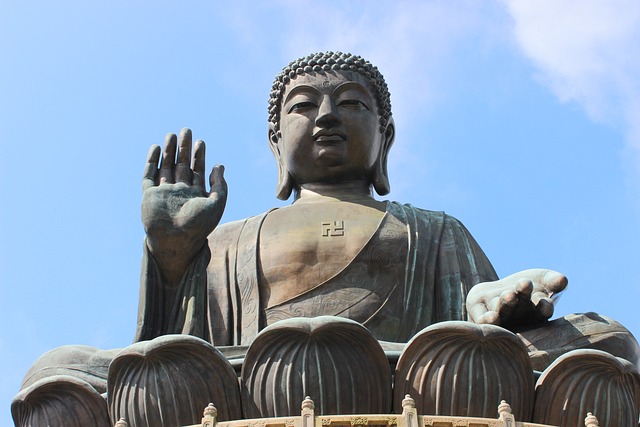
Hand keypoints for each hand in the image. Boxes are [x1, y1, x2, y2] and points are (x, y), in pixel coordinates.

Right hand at [142, 128, 226, 283]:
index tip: (201, 142)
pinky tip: (156, 148)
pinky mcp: (149, 196)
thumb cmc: (198, 226)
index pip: (197, 171)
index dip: (199, 156)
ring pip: (166, 167)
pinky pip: (149, 176)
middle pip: (181, 166)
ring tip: (172, 134)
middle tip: (187, 130)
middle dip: (184, 149)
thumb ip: (220, 185)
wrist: (175, 241)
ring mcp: (164, 194)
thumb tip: (220, 165)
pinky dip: (152, 162)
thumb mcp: (217, 204)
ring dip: (169, 151)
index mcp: (196, 196)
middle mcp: (179, 193)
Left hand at [466, 269, 567, 328]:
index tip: (545, 302)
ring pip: (502, 312)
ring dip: (506, 304)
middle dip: (523, 297)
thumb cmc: (525, 287)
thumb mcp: (542, 279)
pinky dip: (486, 319)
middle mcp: (518, 318)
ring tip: (510, 295)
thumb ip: (553, 281)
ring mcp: (499, 317)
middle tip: (524, 285)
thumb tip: (563, 280)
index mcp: (536, 313)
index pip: (542, 310)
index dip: (544, 306)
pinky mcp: (479, 314)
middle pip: (521, 309)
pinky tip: (489, 317)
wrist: (496, 291)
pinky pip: (482, 318)